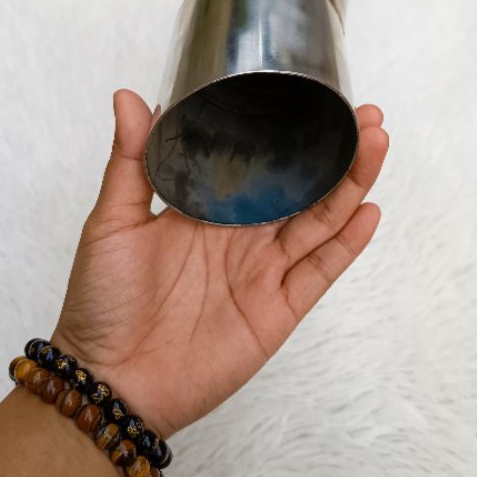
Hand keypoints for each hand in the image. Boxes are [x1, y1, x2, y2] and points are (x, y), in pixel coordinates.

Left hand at [52, 89, 388, 438]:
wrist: (111, 379)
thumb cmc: (101, 301)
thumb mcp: (112, 221)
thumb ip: (131, 161)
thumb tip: (128, 96)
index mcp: (207, 208)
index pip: (259, 162)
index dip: (290, 131)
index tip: (315, 96)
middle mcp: (242, 235)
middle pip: (302, 186)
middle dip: (336, 150)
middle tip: (366, 116)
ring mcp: (263, 272)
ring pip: (320, 221)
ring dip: (350, 185)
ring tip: (375, 144)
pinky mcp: (277, 310)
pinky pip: (319, 272)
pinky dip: (346, 244)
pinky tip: (368, 212)